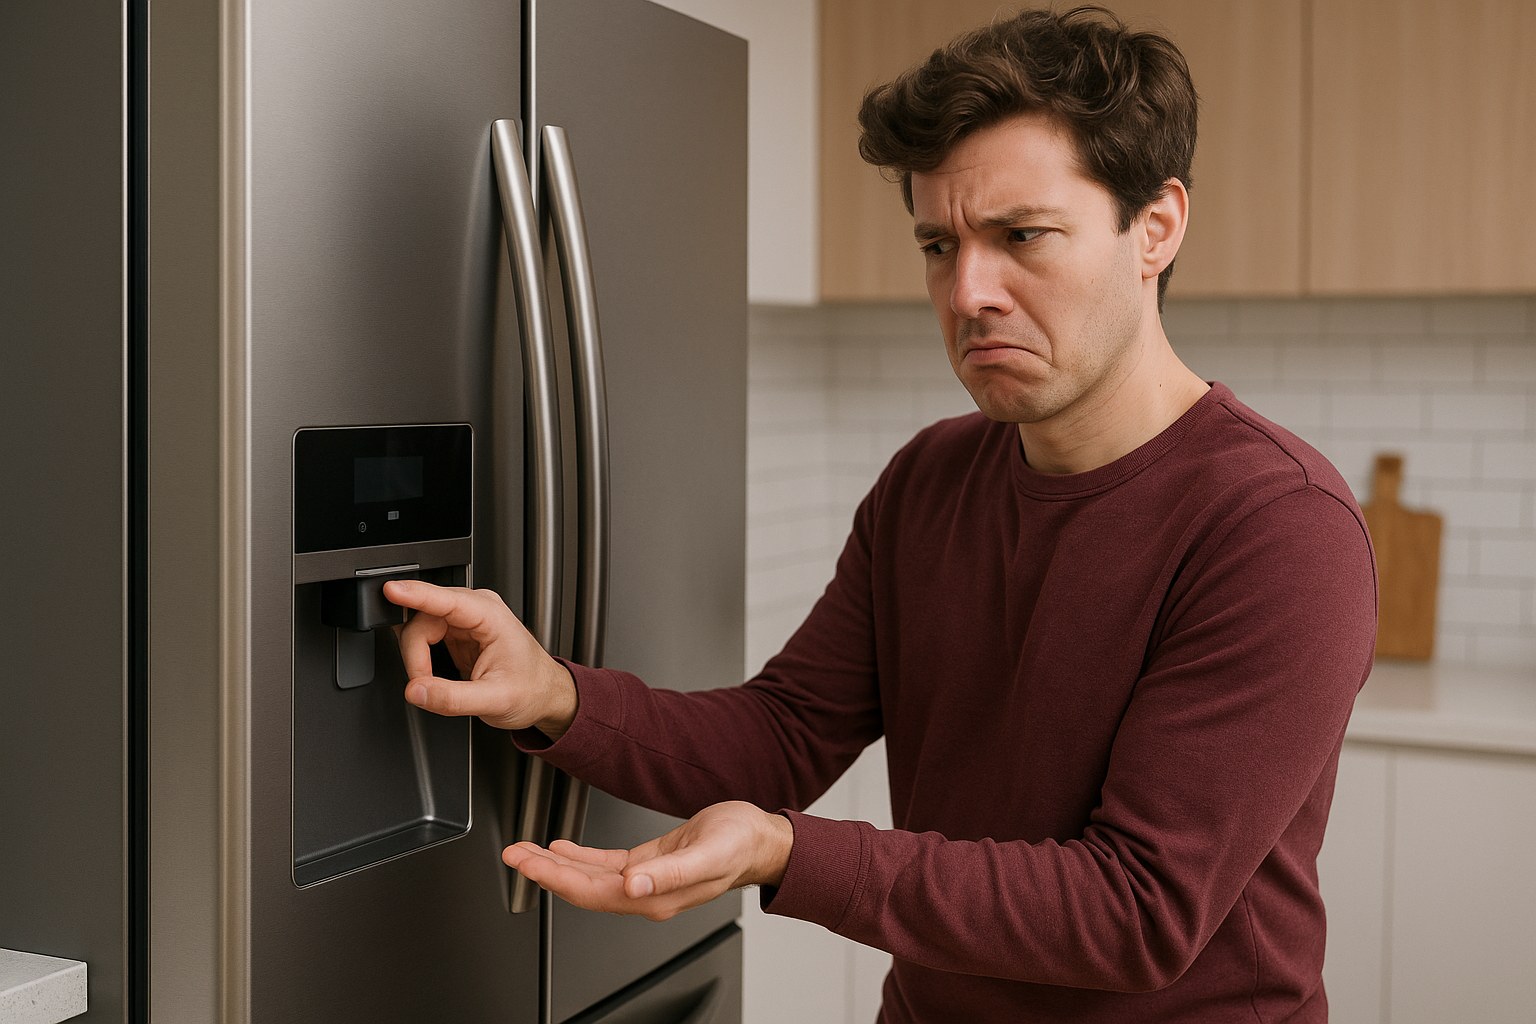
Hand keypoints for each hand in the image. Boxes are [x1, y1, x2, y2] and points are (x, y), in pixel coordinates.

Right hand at [383, 580, 577, 737]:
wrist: (544, 695)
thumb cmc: (531, 690)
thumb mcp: (494, 700)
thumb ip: (452, 698)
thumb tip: (417, 691)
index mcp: (490, 616)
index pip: (444, 599)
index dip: (414, 594)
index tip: (391, 590)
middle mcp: (476, 610)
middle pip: (422, 617)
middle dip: (415, 653)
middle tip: (424, 685)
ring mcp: (464, 619)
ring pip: (418, 627)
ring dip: (417, 657)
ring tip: (433, 682)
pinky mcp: (456, 631)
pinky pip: (423, 637)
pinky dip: (420, 657)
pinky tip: (430, 672)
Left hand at [503, 801, 793, 920]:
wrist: (761, 839)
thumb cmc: (740, 844)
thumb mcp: (707, 854)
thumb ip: (668, 873)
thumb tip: (632, 885)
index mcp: (653, 896)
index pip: (591, 892)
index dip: (555, 878)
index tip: (527, 863)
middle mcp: (644, 892)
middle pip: (581, 887)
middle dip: (543, 870)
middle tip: (512, 854)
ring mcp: (645, 880)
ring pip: (588, 877)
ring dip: (555, 864)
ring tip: (526, 850)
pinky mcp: (649, 864)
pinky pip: (605, 865)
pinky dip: (579, 857)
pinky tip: (562, 847)